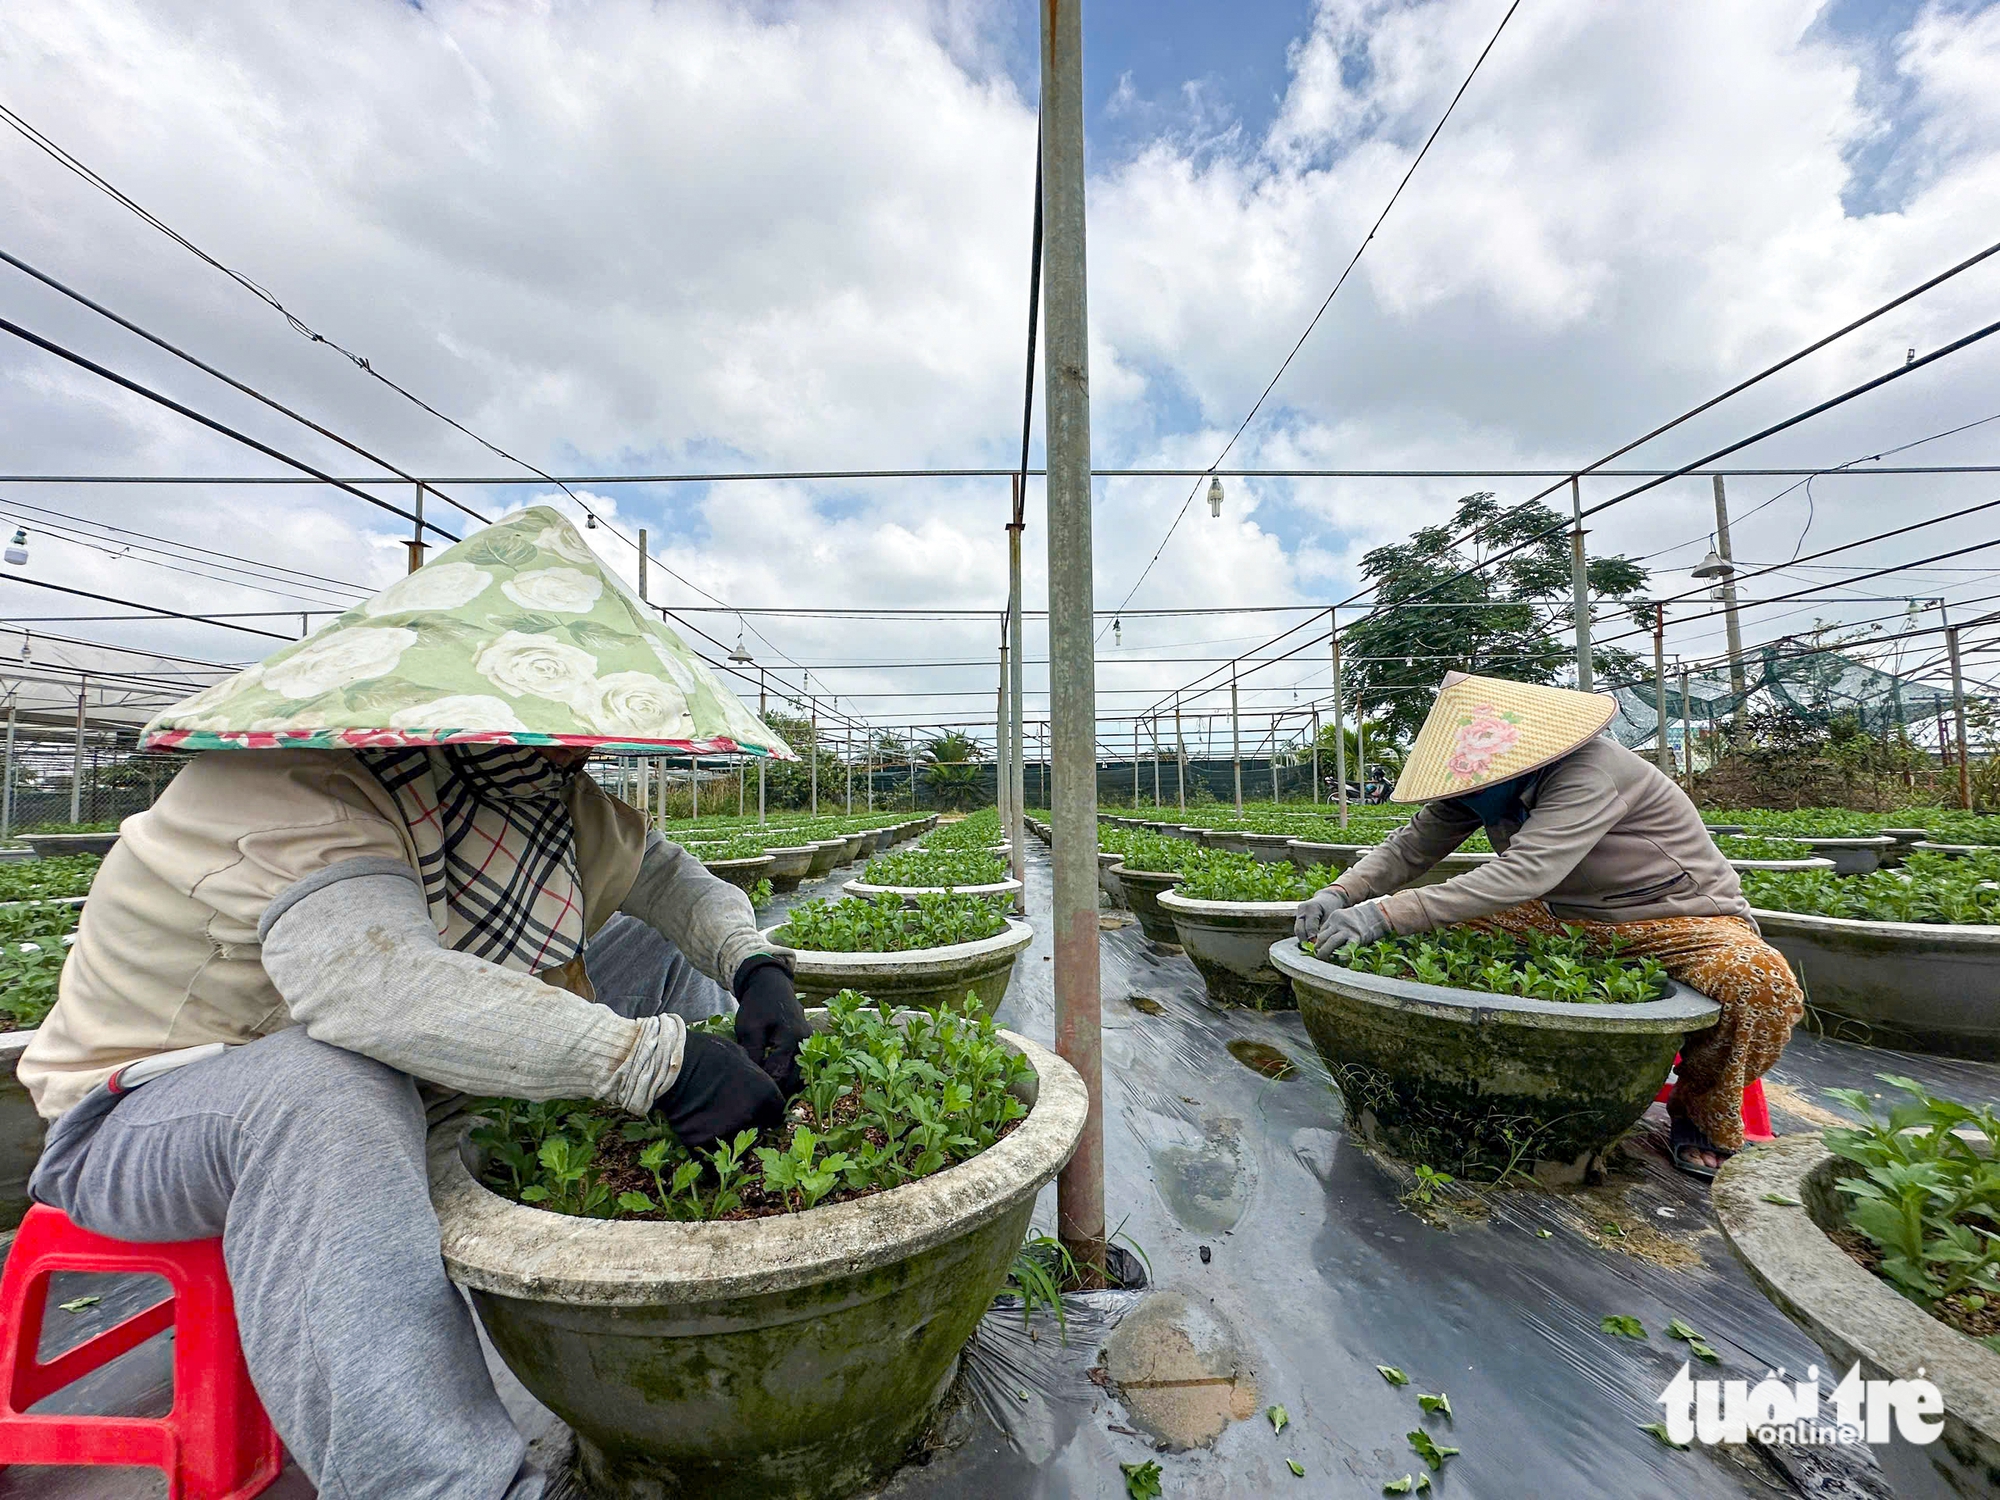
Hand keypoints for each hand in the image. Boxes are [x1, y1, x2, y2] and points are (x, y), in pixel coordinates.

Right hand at [655, 1032, 783, 1152]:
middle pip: (757, 1130)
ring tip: (713, 1123)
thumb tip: (751, 1074)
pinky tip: (697, 1133)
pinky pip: (708, 1151)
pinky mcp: (701, 1142)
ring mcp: (727, 1132)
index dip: (767, 1110)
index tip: (757, 1108)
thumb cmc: (705, 1052)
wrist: (672, 1066)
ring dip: (728, 1138)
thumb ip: (750, 1071)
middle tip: (732, 1115)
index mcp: (764, 1094)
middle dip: (749, 1126)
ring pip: (734, 1144)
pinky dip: (705, 1147)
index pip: (776, 1112)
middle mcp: (750, 1117)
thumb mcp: (738, 1053)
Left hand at [732, 956, 810, 1095]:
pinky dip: (791, 1078)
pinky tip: (776, 1081)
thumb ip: (753, 1054)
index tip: (749, 1095)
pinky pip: (802, 1068)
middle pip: (794, 1080)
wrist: (772, 985)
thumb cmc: (758, 1005)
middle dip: (777, 1092)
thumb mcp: (749, 1028)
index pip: (780, 1075)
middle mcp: (807, 1044)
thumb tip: (753, 1081)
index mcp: (793, 1039)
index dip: (765, 1088)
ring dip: (785, 1086)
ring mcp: (811, 1045)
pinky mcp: (809, 1046)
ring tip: (766, 1092)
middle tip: (757, 1098)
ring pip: (800, 1077)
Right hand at [1294, 886, 1349, 944]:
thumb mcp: (1331, 916)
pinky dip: (1304, 936)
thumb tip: (1323, 943)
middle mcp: (1302, 909)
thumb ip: (1326, 928)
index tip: (1319, 946)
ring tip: (1313, 947)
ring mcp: (1298, 913)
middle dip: (1306, 941)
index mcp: (1311, 907)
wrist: (1328, 898)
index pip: (1309, 927)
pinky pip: (1299, 929)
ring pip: (1297, 931)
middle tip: (1314, 949)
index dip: (1313, 938)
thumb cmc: (1332, 907)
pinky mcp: (1298, 917)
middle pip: (1299, 930)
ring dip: (1304, 940)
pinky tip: (1311, 942)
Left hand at [1307, 900, 1392, 952]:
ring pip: (1332, 941)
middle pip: (1323, 936)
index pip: (1321, 931)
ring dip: (1325, 952)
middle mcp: (1339, 923)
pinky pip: (1347, 947)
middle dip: (1318, 947)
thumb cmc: (1357, 920)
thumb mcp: (1343, 918)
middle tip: (1318, 955)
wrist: (1375, 914)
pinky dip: (1342, 954)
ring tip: (1323, 957)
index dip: (1318, 941)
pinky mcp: (1357, 937)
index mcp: (1334, 918)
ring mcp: (1347, 930)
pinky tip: (1340, 959)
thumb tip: (1323, 942)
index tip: (1318, 948)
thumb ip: (1334, 927)